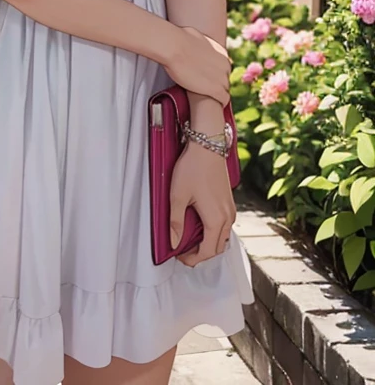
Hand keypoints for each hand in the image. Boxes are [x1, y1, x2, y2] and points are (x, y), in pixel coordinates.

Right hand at [163, 26, 230, 106]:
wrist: (174, 47)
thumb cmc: (180, 40)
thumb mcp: (196, 37)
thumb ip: (202, 45)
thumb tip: (195, 43)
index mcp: (222, 53)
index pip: (223, 68)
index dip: (214, 73)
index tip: (207, 77)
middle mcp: (225, 65)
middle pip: (225, 79)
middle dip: (216, 83)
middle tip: (204, 86)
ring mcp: (221, 78)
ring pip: (224, 89)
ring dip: (217, 93)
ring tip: (208, 96)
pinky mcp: (216, 89)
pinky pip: (224, 99)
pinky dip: (221, 102)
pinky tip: (216, 104)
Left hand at [169, 139, 235, 266]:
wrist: (208, 145)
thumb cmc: (193, 167)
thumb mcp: (178, 196)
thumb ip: (175, 222)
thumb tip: (173, 242)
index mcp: (215, 220)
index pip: (207, 252)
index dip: (192, 259)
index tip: (180, 257)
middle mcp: (227, 217)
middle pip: (217, 247)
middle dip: (201, 254)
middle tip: (184, 251)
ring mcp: (230, 209)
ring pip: (223, 237)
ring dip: (208, 242)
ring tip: (190, 238)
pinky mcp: (229, 201)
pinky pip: (225, 225)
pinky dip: (214, 231)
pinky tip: (199, 223)